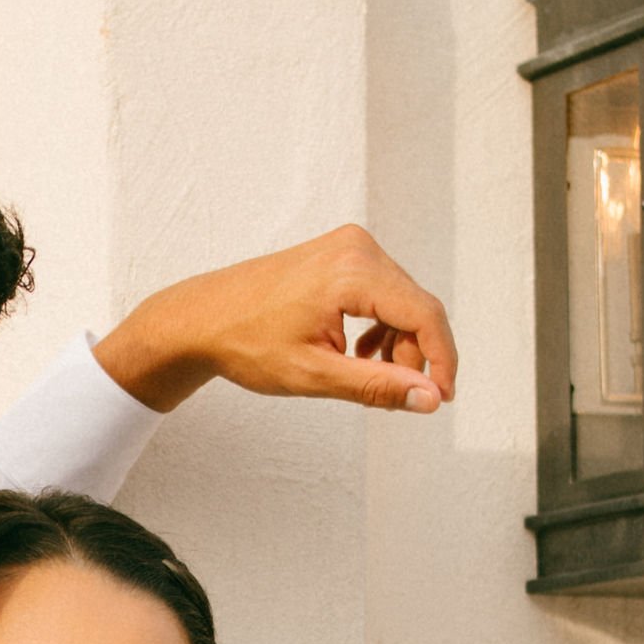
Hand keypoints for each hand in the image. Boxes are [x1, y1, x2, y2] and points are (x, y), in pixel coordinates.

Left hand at [93, 226, 456, 415]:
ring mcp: (350, 245)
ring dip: (396, 343)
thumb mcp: (314, 374)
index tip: (441, 399)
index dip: (441, 360)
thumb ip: (377, 386)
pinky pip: (382, 291)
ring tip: (365, 375)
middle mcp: (357, 247)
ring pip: (401, 301)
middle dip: (412, 356)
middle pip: (415, 308)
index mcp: (352, 272)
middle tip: (393, 396)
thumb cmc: (247, 344)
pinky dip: (380, 325)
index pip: (424, 315)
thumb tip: (429, 398)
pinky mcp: (342, 252)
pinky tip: (357, 352)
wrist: (202, 318)